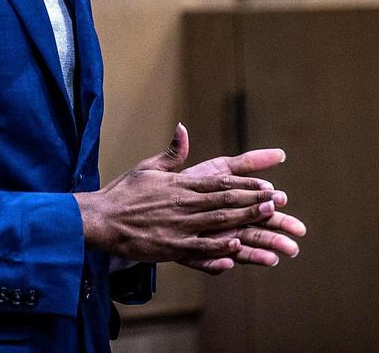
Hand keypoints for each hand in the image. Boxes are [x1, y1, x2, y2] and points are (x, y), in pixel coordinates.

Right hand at [73, 125, 281, 262]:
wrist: (100, 219)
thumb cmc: (123, 193)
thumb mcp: (147, 167)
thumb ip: (171, 152)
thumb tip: (183, 129)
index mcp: (180, 184)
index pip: (219, 182)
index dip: (245, 184)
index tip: (265, 184)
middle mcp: (183, 204)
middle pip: (224, 200)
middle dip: (253, 200)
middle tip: (277, 199)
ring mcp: (178, 226)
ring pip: (218, 222)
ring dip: (244, 219)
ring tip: (267, 217)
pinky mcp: (170, 247)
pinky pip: (200, 248)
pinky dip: (219, 248)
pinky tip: (237, 247)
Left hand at [177, 124, 306, 273]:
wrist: (154, 204)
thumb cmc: (191, 185)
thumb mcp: (219, 170)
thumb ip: (247, 162)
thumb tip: (281, 153)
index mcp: (235, 207)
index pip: (260, 208)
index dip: (272, 206)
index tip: (284, 202)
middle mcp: (227, 227)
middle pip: (256, 231)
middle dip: (276, 236)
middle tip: (296, 242)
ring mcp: (211, 242)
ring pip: (238, 250)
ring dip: (256, 255)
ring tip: (274, 258)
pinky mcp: (191, 253)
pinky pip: (204, 261)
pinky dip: (215, 264)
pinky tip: (227, 265)